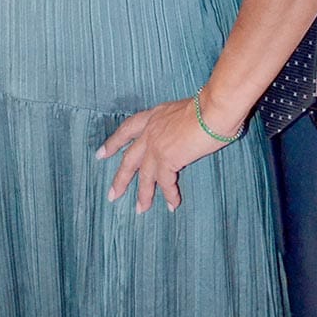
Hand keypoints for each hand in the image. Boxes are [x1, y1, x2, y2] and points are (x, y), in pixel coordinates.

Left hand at [97, 97, 228, 213]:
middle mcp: (151, 131)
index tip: (102, 154)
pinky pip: (166, 182)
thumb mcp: (184, 110)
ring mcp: (156, 146)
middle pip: (129, 158)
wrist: (214, 109)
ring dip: (144, 194)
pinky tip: (172, 204)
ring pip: (144, 175)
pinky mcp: (167, 159)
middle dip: (120, 178)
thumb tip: (184, 135)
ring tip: (141, 209)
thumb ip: (177, 124)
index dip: (114, 142)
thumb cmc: (208, 106)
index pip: (128, 129)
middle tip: (112, 194)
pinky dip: (169, 195)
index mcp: (154, 116)